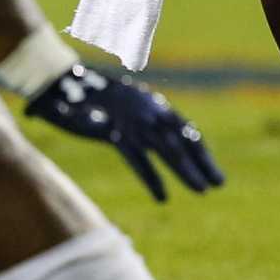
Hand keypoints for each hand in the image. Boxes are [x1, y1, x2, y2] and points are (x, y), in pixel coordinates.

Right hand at [23, 64, 223, 200]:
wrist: (60, 82)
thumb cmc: (86, 95)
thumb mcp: (118, 106)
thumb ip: (135, 120)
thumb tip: (147, 136)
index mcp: (150, 104)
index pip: (184, 128)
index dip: (199, 149)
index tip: (213, 169)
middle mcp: (147, 111)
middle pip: (182, 139)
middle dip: (202, 162)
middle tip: (219, 183)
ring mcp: (133, 122)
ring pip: (167, 149)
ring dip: (186, 171)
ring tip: (201, 191)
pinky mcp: (115, 133)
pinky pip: (139, 160)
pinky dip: (152, 179)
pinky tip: (162, 197)